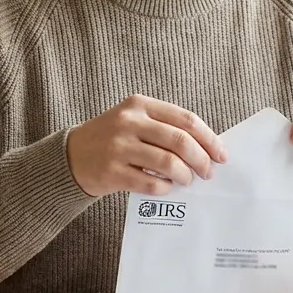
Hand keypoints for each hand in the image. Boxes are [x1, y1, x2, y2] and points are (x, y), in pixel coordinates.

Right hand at [67, 94, 227, 197]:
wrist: (71, 156)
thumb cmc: (112, 139)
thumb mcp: (134, 120)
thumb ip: (164, 128)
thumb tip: (206, 149)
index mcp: (140, 104)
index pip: (186, 120)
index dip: (209, 139)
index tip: (221, 155)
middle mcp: (129, 122)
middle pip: (180, 141)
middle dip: (201, 160)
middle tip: (207, 173)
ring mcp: (118, 147)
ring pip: (168, 163)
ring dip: (184, 175)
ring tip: (186, 180)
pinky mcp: (112, 172)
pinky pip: (150, 183)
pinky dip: (164, 188)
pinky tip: (167, 188)